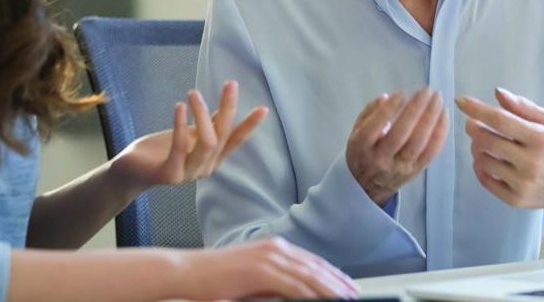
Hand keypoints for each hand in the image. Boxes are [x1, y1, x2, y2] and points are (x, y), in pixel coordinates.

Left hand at [111, 80, 267, 191]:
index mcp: (212, 158)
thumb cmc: (162, 149)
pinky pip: (180, 147)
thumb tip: (225, 108)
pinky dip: (181, 124)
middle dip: (229, 108)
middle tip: (230, 84)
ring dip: (202, 114)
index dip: (249, 125)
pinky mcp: (170, 174)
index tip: (263, 108)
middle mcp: (205, 168)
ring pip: (207, 141)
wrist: (132, 169)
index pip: (235, 141)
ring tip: (194, 93)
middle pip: (223, 136)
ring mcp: (189, 173)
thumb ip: (208, 126)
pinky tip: (180, 106)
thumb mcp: (190, 134)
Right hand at [179, 237, 358, 299]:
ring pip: (309, 275)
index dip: (330, 274)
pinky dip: (312, 293)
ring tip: (347, 299)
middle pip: (314, 267)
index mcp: (271, 247)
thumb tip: (293, 293)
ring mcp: (268, 257)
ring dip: (331, 288)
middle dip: (337, 282)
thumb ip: (272, 283)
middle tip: (355, 294)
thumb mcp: (249, 279)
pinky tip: (324, 300)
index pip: (309, 261)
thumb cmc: (214, 279)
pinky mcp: (261, 270)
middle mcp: (274, 247)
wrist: (189, 271)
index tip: (346, 286)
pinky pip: (294, 285)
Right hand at [346, 87, 448, 205]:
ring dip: (431, 119)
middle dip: (415, 110)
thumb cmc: (361, 152)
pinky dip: (440, 133)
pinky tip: (444, 116)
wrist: (367, 188)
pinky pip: (431, 153)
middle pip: (401, 134)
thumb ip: (369, 113)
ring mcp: (400, 167)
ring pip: (419, 143)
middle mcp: (381, 159)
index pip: (375, 126)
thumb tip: (387, 98)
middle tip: (426, 91)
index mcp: (361, 147)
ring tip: (437, 100)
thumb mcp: (355, 131)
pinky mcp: (416, 172)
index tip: (402, 92)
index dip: (389, 109)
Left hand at [456, 87, 543, 217]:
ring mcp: (523, 184)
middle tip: (473, 124)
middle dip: (473, 128)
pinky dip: (479, 167)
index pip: (500, 121)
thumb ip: (522, 107)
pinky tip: (486, 160)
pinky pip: (485, 180)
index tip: (460, 101)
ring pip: (482, 160)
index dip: (476, 109)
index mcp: (540, 139)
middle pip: (486, 140)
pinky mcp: (516, 200)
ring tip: (484, 143)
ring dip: (477, 148)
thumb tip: (497, 93)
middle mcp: (531, 163)